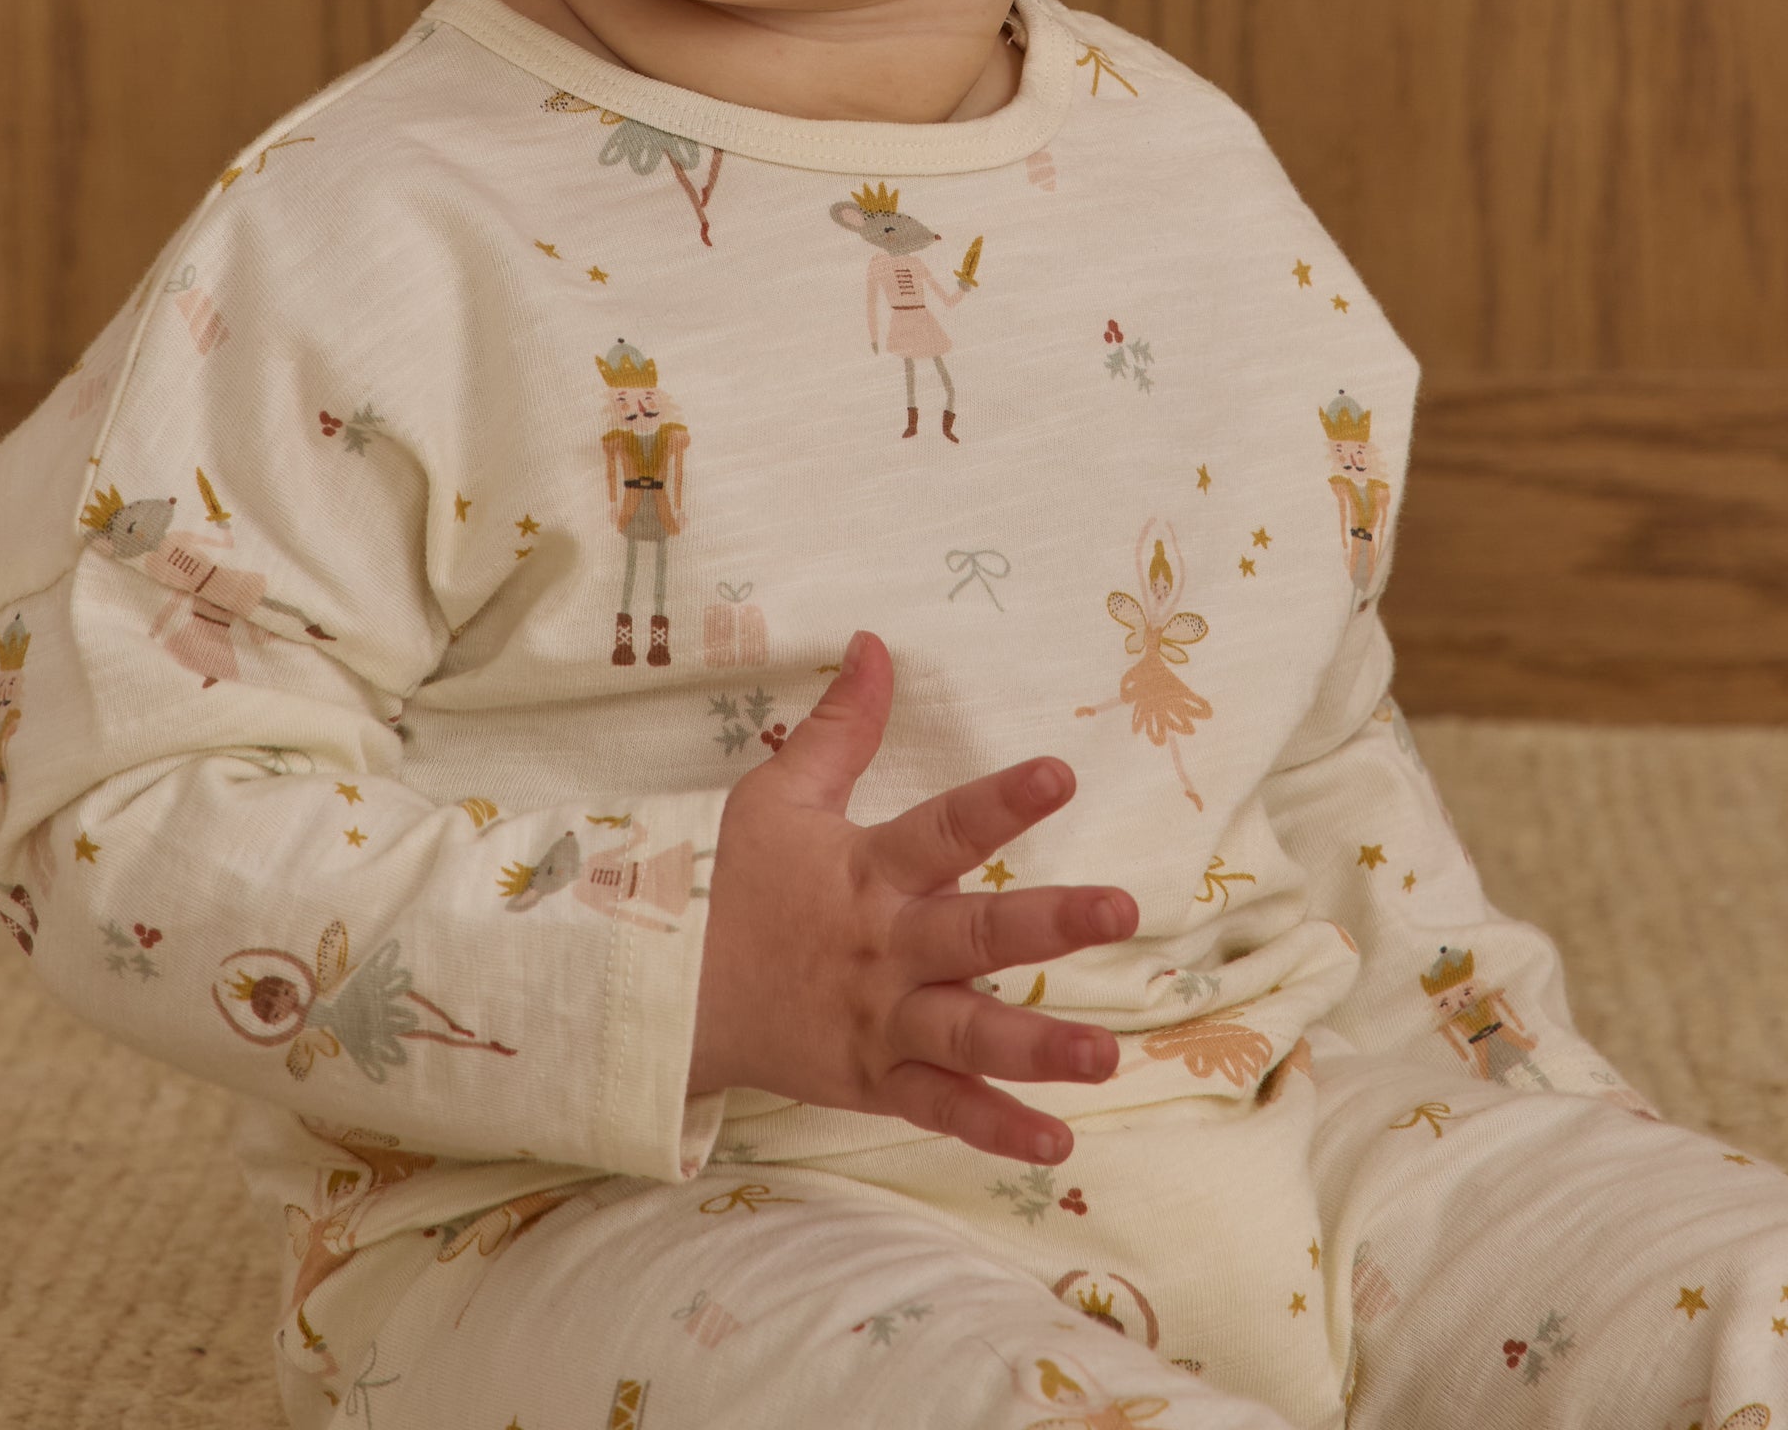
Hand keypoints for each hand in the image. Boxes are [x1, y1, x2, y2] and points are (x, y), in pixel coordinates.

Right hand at [687, 630, 1137, 1163]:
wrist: (668, 994)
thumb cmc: (732, 883)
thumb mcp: (778, 794)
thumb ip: (841, 726)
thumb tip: (876, 643)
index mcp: (867, 870)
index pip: (943, 827)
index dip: (1000, 802)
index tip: (1060, 774)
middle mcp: (884, 946)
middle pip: (973, 932)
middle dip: (1047, 922)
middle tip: (1119, 908)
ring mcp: (882, 1020)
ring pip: (968, 1033)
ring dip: (1038, 1046)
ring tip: (1107, 1055)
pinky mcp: (875, 1079)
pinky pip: (940, 1108)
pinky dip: (994, 1129)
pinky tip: (1056, 1143)